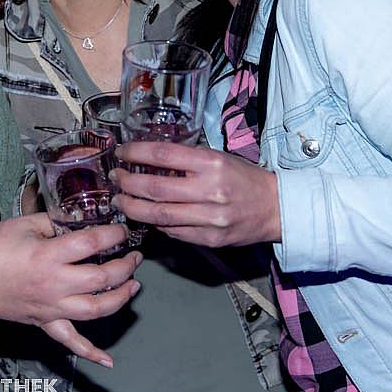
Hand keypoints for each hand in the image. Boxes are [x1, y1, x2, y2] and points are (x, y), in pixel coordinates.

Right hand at [0, 213, 140, 365]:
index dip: (113, 234)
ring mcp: (51, 308)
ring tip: (133, 286)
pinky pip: (69, 342)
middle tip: (134, 256)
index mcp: (48, 256)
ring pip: (96, 310)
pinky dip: (90, 352)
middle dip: (125, 267)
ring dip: (120, 299)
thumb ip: (53, 222)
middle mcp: (54, 285)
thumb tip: (76, 222)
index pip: (92, 244)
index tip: (121, 229)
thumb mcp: (22, 224)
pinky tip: (107, 360)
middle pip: (102, 280)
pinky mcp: (44, 322)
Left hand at [113, 142, 280, 247]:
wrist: (275, 208)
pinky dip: (155, 223)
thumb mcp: (218, 158)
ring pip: (158, 215)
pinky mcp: (208, 239)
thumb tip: (148, 159)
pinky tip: (146, 215)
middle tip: (116, 178)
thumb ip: (187, 160)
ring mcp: (209, 219)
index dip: (136, 153)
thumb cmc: (244, 178)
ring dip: (132, 207)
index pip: (163, 155)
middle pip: (155, 189)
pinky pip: (172, 232)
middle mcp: (209, 191)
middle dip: (127, 183)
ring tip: (120, 200)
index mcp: (212, 164)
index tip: (122, 152)